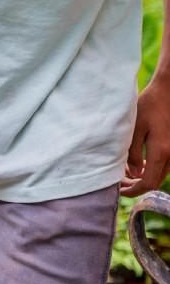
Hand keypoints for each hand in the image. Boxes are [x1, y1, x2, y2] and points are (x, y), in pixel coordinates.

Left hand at [122, 75, 169, 195]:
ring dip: (143, 176)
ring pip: (159, 174)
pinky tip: (137, 162)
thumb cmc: (150, 106)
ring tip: (124, 170)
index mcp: (161, 152)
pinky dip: (150, 168)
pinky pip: (163, 165)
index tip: (119, 190)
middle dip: (136, 185)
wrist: (169, 93)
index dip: (133, 190)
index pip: (148, 183)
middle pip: (155, 181)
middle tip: (118, 180)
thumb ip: (132, 152)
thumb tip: (132, 173)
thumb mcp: (135, 127)